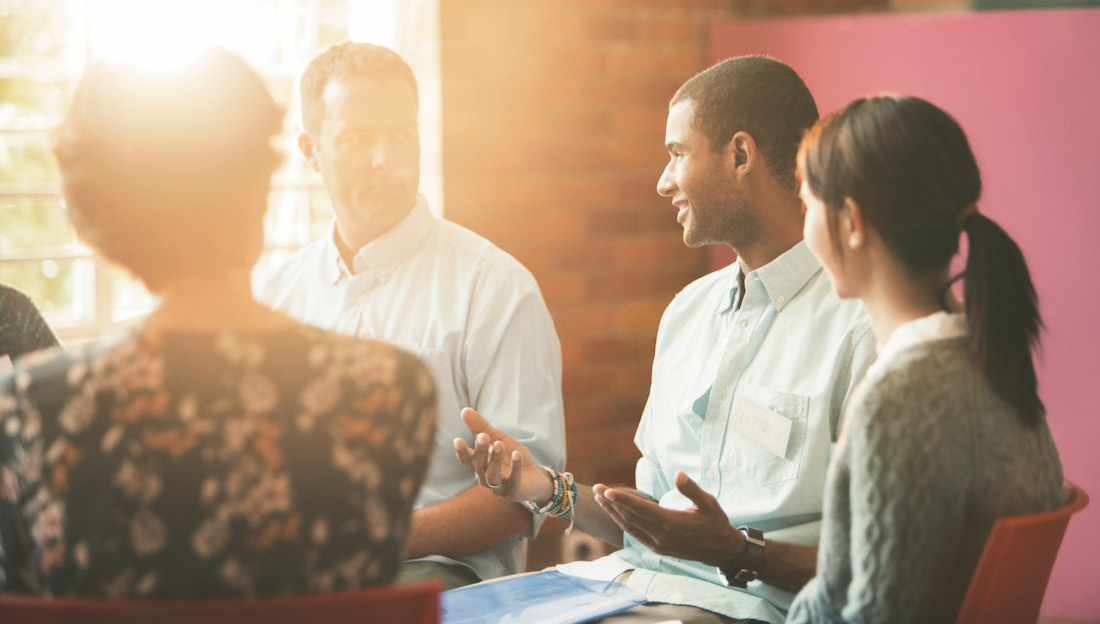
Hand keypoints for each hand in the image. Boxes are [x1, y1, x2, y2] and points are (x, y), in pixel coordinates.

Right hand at [453, 408, 553, 503]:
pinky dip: (515, 468)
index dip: (461, 451)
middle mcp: (486, 477)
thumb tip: (464, 410)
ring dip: (495, 460)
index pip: (466, 459)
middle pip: (479, 465)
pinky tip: (517, 454)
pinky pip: (514, 481)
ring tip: (499, 444)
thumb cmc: (512, 457)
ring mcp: (500, 487)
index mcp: (480, 464)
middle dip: (480, 451)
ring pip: (493, 475)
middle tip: (482, 436)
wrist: (535, 477)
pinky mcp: (515, 492)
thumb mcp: (498, 438)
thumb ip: (482, 427)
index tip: (458, 440)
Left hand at [593, 470, 743, 566]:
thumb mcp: (708, 503)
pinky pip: (635, 534)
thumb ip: (691, 489)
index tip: (606, 491)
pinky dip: (622, 523)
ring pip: (630, 527)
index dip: (622, 500)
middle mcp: (661, 536)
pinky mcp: (657, 548)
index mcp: (672, 523)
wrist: (720, 550)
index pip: (641, 510)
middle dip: (611, 503)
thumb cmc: (715, 523)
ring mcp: (658, 544)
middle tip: (596, 489)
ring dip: (613, 513)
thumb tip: (678, 474)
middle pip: (630, 517)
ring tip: (600, 499)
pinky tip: (615, 514)